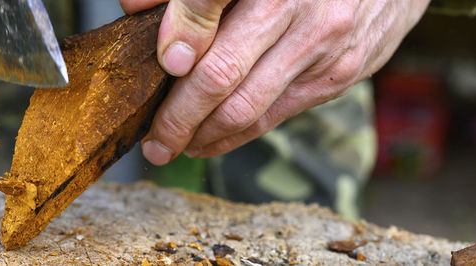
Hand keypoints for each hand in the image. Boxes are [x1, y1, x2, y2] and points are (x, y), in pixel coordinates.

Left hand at [121, 0, 429, 164]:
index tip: (152, 86)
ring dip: (206, 135)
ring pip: (250, 108)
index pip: (207, 20)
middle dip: (179, 120)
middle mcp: (301, 15)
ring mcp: (325, 49)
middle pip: (223, 79)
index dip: (174, 59)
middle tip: (154, 142)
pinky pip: (279, 114)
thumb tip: (134, 8)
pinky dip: (241, 133)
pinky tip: (214, 138)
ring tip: (177, 145)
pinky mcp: (341, 74)